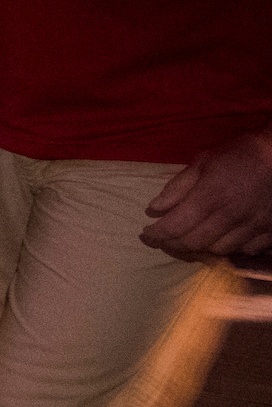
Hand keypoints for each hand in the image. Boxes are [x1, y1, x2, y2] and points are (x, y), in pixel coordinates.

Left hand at [142, 129, 271, 261]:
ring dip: (199, 248)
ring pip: (218, 251)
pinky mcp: (270, 231)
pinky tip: (220, 239)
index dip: (156, 234)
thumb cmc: (237, 155)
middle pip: (194, 243)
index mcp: (211, 195)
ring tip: (188, 240)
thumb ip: (177, 188)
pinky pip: (245, 251)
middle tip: (162, 240)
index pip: (176, 226)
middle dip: (172, 245)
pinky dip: (229, 249)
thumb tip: (153, 210)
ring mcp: (254, 225)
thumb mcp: (202, 162)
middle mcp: (232, 215)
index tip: (145, 235)